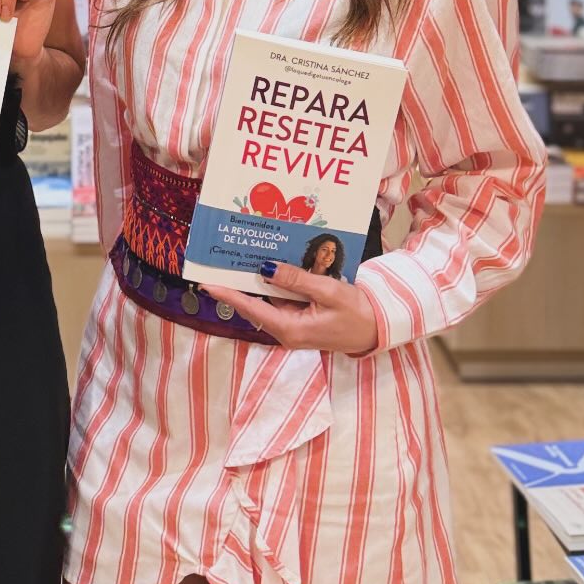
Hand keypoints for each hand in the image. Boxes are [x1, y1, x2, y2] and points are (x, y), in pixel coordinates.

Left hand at [202, 260, 379, 356]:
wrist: (378, 328)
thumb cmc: (357, 314)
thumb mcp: (328, 293)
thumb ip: (296, 280)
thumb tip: (266, 267)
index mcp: (290, 329)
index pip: (250, 308)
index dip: (227, 294)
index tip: (205, 282)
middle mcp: (285, 329)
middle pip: (254, 303)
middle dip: (237, 282)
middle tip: (218, 259)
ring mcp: (292, 324)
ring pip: (267, 299)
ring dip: (257, 278)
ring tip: (238, 254)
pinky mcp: (300, 318)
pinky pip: (281, 298)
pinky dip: (275, 282)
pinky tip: (270, 262)